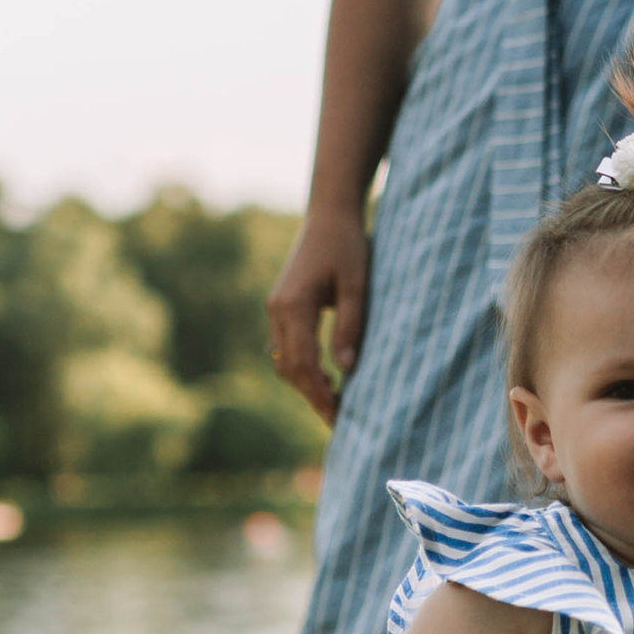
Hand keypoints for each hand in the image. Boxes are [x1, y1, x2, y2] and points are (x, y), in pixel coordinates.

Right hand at [265, 207, 371, 425]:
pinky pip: (285, 346)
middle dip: (312, 395)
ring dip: (305, 383)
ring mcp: (276, 308)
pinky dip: (302, 367)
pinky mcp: (281, 307)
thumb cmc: (348, 245)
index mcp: (293, 305)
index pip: (303, 362)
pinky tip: (325, 377)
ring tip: (334, 402)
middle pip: (288, 367)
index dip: (319, 393)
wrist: (329, 214)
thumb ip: (350, 325)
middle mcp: (277, 310)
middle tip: (338, 419)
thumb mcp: (357, 284)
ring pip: (282, 360)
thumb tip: (346, 369)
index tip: (338, 415)